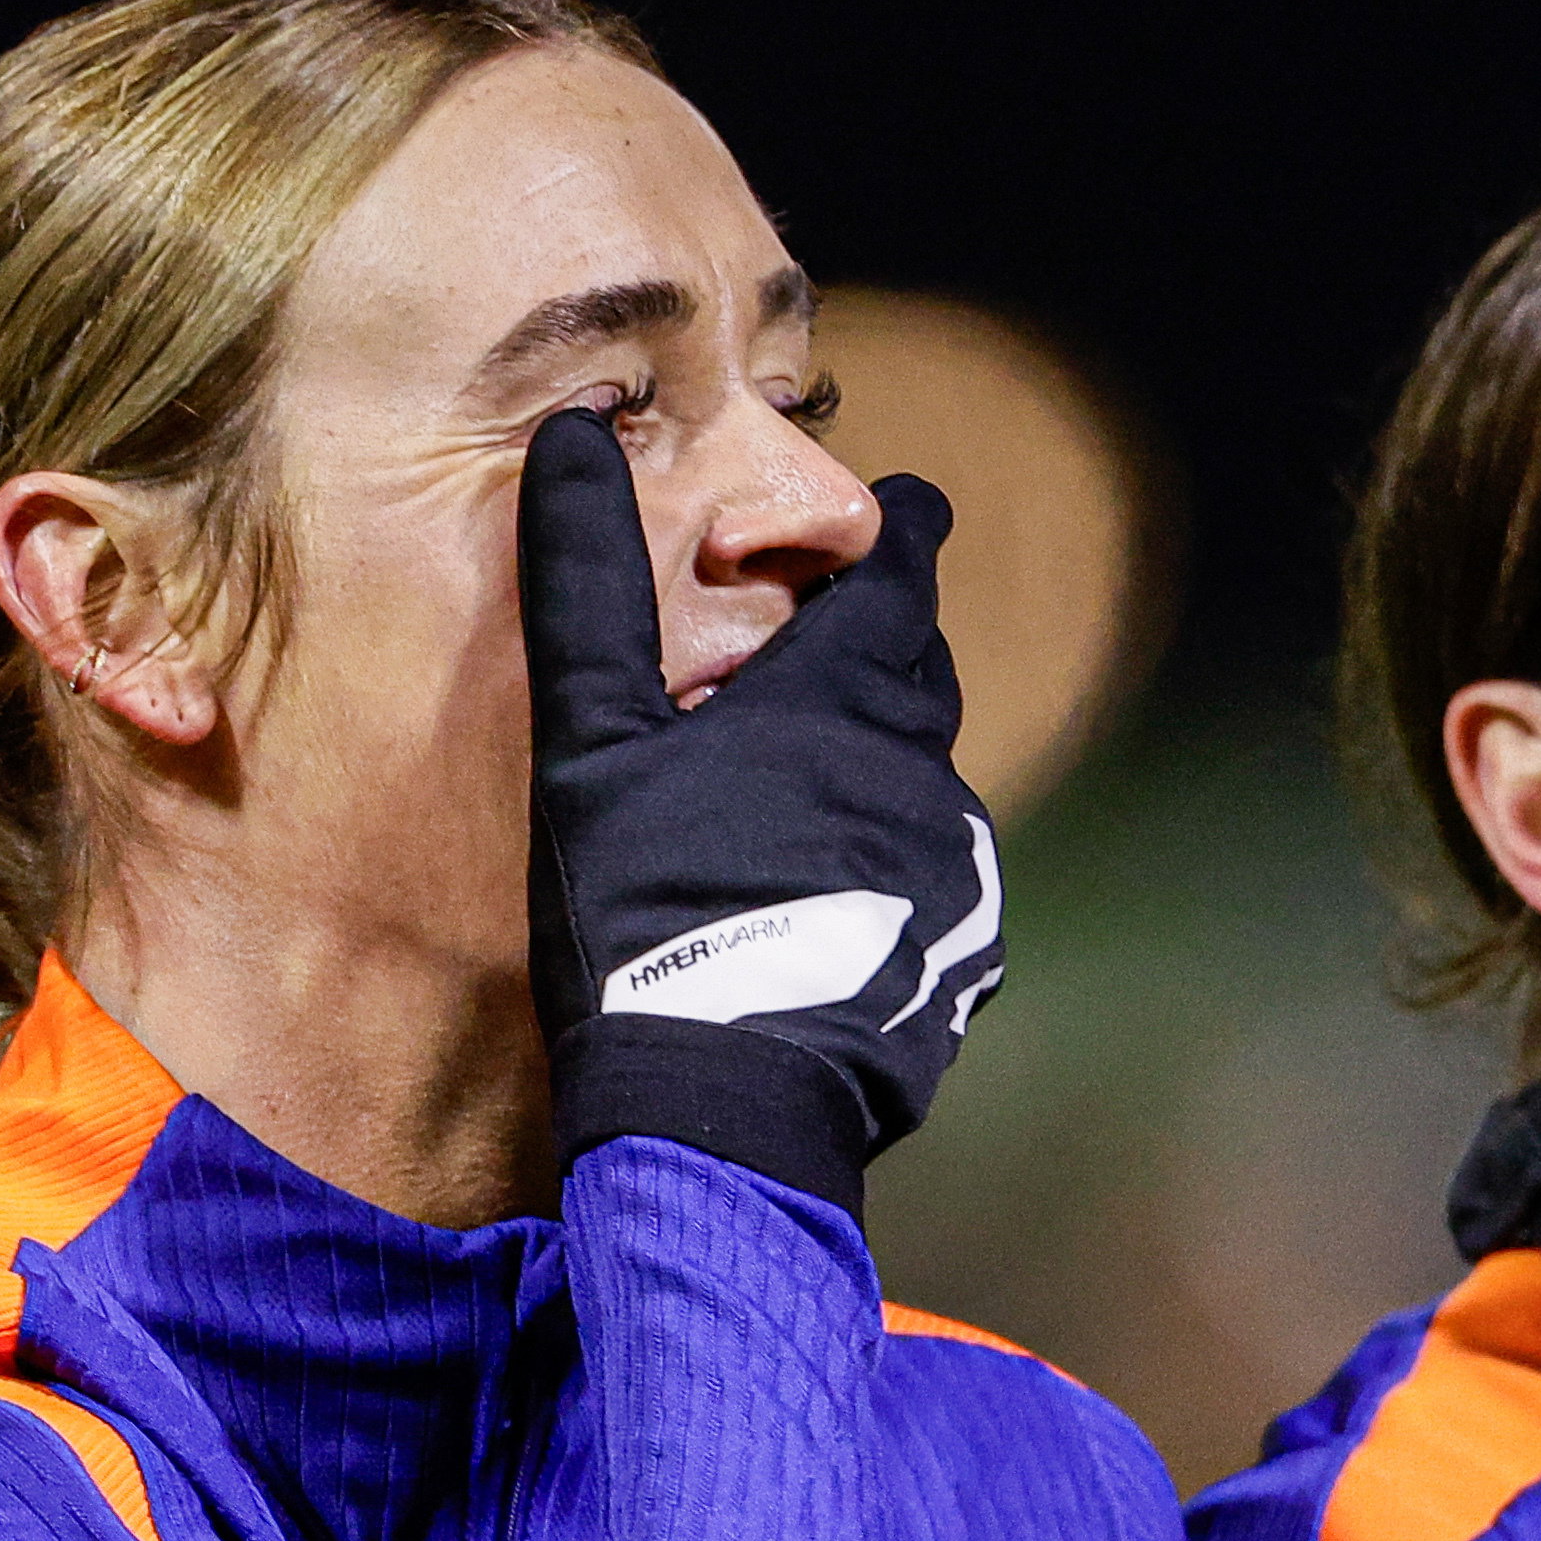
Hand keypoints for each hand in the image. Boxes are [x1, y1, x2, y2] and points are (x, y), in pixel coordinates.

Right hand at [518, 403, 1005, 1206]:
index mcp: (845, 696)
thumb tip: (576, 439)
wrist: (722, 1101)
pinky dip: (888, 873)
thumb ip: (587, 588)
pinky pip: (936, 884)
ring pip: (926, 786)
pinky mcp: (964, 957)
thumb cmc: (646, 911)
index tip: (908, 507)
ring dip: (876, 776)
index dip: (905, 530)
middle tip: (830, 651)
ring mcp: (955, 868)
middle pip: (920, 678)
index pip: (906, 572)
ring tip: (801, 805)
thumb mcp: (591, 743)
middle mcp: (923, 769)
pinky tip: (826, 911)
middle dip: (882, 652)